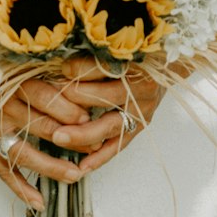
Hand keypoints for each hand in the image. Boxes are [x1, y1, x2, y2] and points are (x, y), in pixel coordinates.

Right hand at [0, 45, 88, 211]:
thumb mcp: (12, 66)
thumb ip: (38, 75)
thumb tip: (77, 85)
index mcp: (15, 82)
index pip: (50, 97)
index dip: (72, 110)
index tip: (93, 119)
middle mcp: (4, 105)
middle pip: (43, 126)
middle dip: (72, 140)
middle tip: (94, 148)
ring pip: (25, 152)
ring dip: (51, 167)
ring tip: (74, 177)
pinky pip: (2, 172)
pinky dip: (19, 188)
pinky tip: (38, 201)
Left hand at [47, 56, 164, 175]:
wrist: (165, 70)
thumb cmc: (136, 58)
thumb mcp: (120, 50)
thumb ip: (94, 56)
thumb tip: (64, 64)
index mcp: (137, 64)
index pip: (107, 66)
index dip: (83, 68)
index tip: (63, 69)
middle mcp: (142, 88)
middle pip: (108, 96)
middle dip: (78, 100)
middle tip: (51, 103)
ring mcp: (142, 111)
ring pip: (112, 125)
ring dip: (83, 133)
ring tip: (60, 138)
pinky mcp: (139, 127)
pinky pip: (119, 145)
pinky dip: (100, 157)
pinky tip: (83, 166)